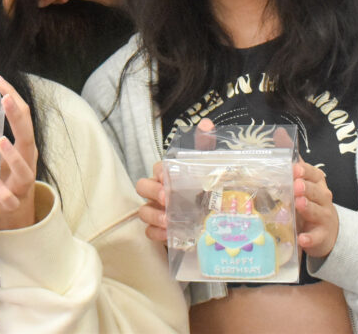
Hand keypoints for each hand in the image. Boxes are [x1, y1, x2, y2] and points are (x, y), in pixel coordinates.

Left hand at [0, 73, 38, 230]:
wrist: (18, 214)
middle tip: (5, 97)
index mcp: (24, 145)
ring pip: (24, 170)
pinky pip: (11, 198)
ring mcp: (22, 184)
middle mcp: (27, 161)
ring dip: (13, 155)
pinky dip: (3, 191)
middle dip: (17, 116)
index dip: (12, 96)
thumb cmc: (9, 178)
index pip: (22, 116)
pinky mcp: (14, 203)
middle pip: (27, 136)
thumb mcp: (1, 153)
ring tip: (1, 140)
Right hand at [139, 121, 213, 243]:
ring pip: (143, 211)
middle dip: (151, 191)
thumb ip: (205, 146)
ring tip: (168, 220)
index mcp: (168, 176)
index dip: (159, 171)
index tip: (167, 176)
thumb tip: (207, 124)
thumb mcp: (207, 168)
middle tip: (166, 198)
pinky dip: (156, 233)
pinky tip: (168, 234)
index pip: (157, 168)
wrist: (215, 222)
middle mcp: (158, 192)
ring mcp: (157, 212)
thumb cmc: (205, 191)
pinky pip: (149, 232)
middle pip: (142, 186)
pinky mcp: (160, 231)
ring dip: (153, 215)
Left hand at [294, 160, 338, 257]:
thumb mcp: (304, 186)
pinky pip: (316, 237)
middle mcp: (324, 199)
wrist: (328, 231)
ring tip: (299, 204)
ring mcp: (324, 218)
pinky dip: (309, 238)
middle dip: (307, 188)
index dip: (306, 171)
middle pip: (317, 192)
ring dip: (308, 208)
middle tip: (296, 185)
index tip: (296, 169)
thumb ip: (295, 168)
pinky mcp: (322, 236)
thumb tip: (281, 140)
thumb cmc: (311, 204)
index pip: (315, 174)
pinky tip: (301, 238)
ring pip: (317, 212)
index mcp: (317, 185)